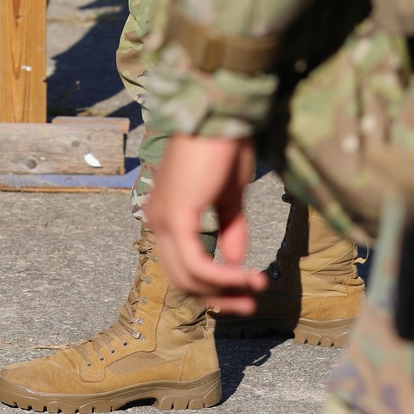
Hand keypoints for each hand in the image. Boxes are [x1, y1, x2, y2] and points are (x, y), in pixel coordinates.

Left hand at [147, 134, 264, 313]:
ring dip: (224, 289)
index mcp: (166, 212)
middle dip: (218, 295)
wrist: (220, 113)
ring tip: (256, 288)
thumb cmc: (224, 145)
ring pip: (188, 277)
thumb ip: (230, 227)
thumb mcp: (231, 194)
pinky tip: (246, 277)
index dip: (213, 285)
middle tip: (250, 301)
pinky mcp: (176, 216)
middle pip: (182, 278)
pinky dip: (222, 277)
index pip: (182, 264)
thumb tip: (235, 263)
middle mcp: (157, 218)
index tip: (245, 290)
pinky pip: (197, 263)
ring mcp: (163, 218)